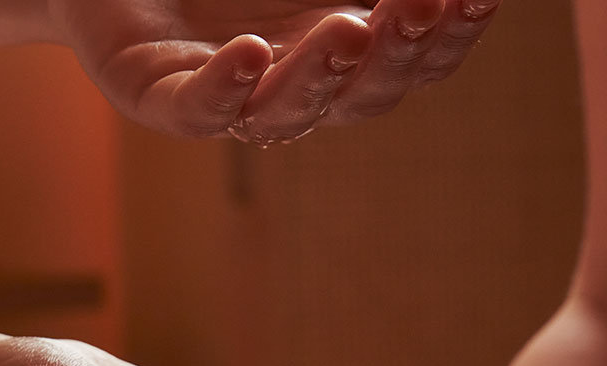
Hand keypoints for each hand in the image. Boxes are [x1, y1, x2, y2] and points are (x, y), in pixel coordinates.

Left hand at [55, 0, 501, 139]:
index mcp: (340, 38)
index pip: (413, 57)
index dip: (451, 34)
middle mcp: (292, 78)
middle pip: (362, 97)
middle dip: (398, 54)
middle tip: (423, 3)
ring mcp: (227, 96)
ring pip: (287, 114)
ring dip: (320, 78)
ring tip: (348, 29)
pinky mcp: (156, 97)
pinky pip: (196, 111)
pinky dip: (225, 90)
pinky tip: (250, 54)